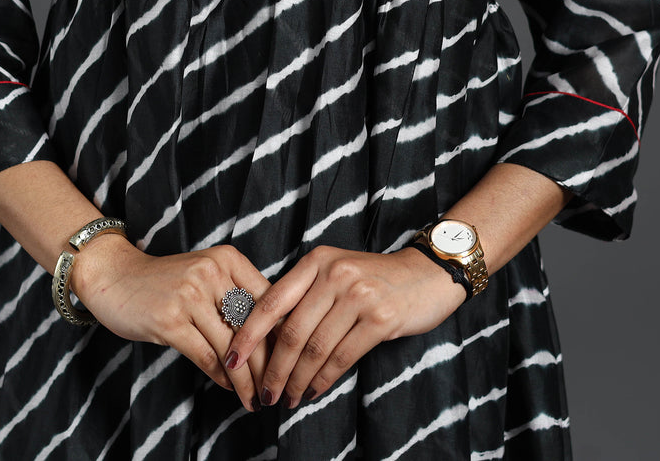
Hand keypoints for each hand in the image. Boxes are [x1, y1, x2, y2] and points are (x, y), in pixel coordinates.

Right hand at [73, 237, 270, 411]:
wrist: (115, 276)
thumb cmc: (166, 280)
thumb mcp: (206, 273)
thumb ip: (235, 293)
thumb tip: (273, 333)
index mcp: (227, 258)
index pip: (269, 299)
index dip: (283, 333)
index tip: (292, 359)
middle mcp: (212, 272)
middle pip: (253, 325)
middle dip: (268, 362)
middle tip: (277, 387)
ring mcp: (190, 295)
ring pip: (232, 346)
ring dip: (247, 378)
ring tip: (256, 397)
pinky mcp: (170, 320)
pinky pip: (206, 356)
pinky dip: (222, 376)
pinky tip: (231, 387)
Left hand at [225, 245, 465, 408]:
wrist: (427, 274)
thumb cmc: (375, 278)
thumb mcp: (336, 272)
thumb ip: (306, 295)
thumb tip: (267, 339)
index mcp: (316, 261)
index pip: (272, 300)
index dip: (248, 333)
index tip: (232, 359)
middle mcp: (334, 274)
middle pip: (291, 331)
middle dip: (273, 369)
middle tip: (265, 394)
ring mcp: (358, 295)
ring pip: (315, 349)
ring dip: (297, 380)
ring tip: (289, 398)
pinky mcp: (380, 319)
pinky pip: (342, 357)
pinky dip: (323, 380)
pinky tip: (314, 390)